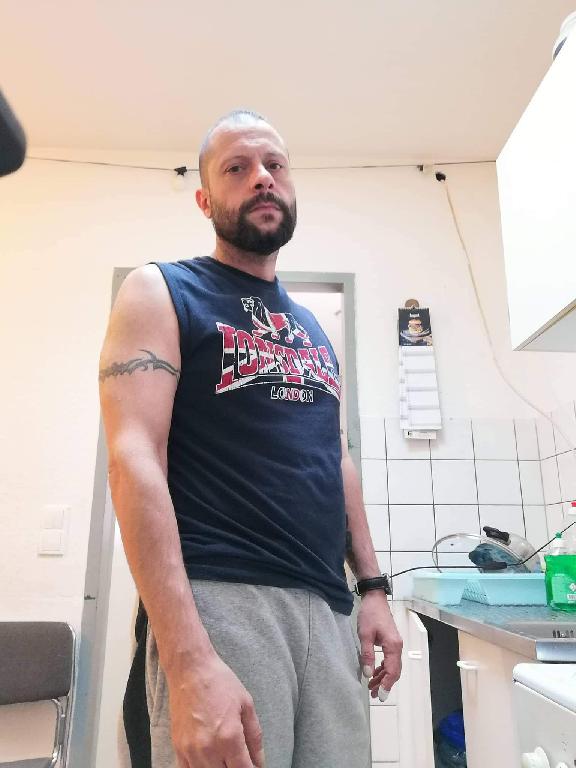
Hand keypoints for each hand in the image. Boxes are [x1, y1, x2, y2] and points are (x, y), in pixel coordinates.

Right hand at [166, 650, 264, 767]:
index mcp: (229, 738)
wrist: (190, 669)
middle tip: (240, 759)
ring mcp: (190, 750)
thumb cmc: (220, 682)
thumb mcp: (246, 704)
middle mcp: (209, 749)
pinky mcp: (178, 747)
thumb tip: (259, 761)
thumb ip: (255, 737)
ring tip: (226, 758)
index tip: (253, 765)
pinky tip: (209, 761)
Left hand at [356, 591, 402, 698]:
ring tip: (372, 687)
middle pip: (394, 671)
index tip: (380, 695)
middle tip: (374, 694)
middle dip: (385, 683)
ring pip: (392, 666)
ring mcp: (395, 644)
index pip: (393, 671)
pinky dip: (383, 668)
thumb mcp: (365, 634)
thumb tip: (368, 674)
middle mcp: (397, 646)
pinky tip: (374, 672)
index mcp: (393, 646)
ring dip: (383, 677)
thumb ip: (367, 655)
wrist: (375, 598)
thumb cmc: (370, 614)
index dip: (387, 684)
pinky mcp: (390, 641)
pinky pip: (389, 659)